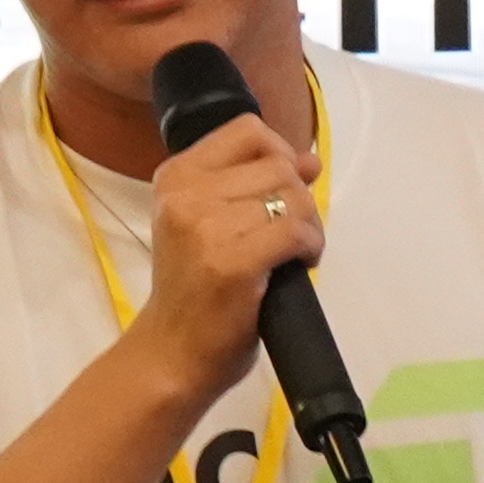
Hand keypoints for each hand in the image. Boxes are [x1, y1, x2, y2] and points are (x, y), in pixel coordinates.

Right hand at [133, 109, 319, 396]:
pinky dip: (311, 246)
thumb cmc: (194, 290)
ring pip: (293, 196)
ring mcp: (205, 227)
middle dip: (299, 197)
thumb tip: (310, 160)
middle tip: (289, 234)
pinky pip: (296, 230)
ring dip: (308, 225)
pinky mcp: (231, 263)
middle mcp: (185, 195)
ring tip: (293, 253)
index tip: (282, 190)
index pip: (248, 130)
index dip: (280, 153)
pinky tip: (300, 264)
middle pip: (278, 164)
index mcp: (176, 177)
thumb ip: (253, 185)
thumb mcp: (208, 224)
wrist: (172, 353)